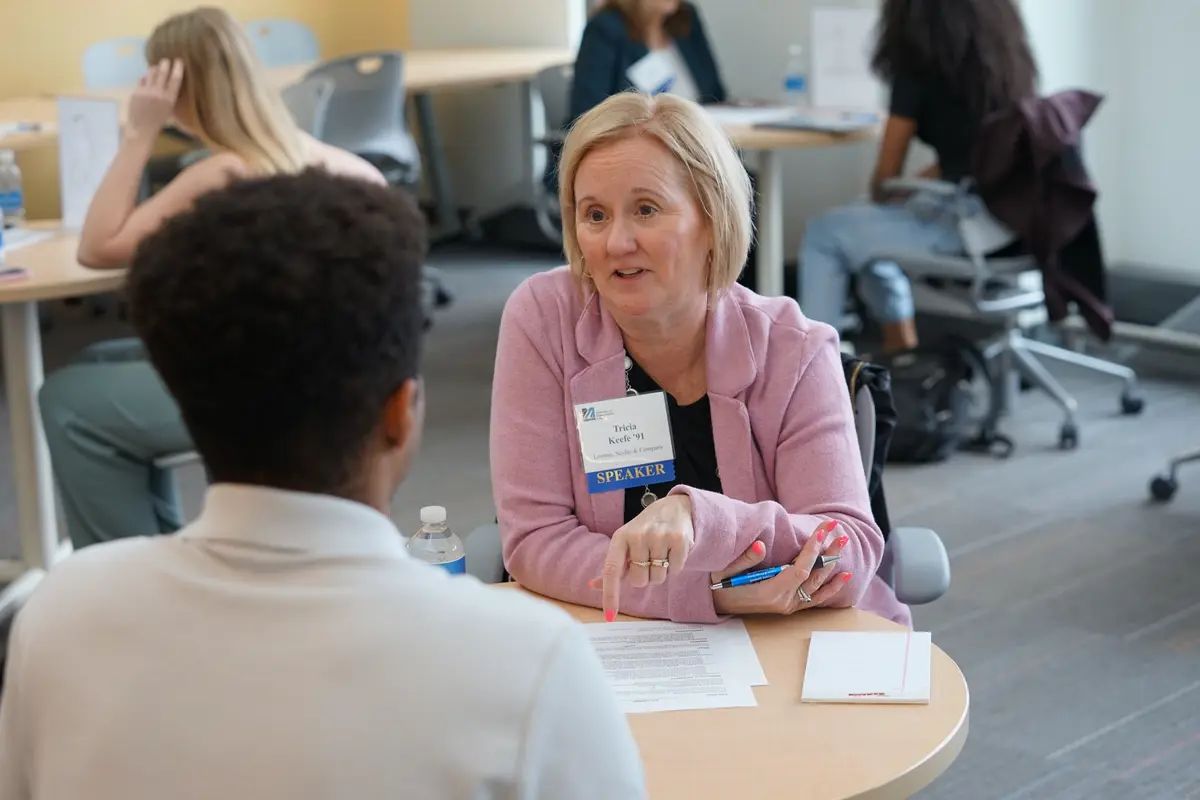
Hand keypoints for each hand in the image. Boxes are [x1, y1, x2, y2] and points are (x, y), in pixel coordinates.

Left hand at [128, 59, 184, 136]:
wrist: (142, 129)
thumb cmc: (158, 122)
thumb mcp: (169, 111)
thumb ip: (168, 97)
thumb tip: (167, 86)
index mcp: (169, 98)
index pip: (175, 80)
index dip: (177, 69)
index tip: (178, 61)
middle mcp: (158, 92)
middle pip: (162, 73)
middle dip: (165, 65)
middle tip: (166, 60)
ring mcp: (146, 91)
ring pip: (151, 74)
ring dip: (154, 69)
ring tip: (155, 67)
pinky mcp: (136, 91)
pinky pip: (141, 81)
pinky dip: (144, 79)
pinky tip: (145, 79)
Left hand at [588, 494, 693, 621]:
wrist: (675, 507)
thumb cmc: (645, 530)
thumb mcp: (625, 543)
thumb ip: (613, 567)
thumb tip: (592, 586)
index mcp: (620, 538)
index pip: (611, 570)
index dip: (610, 595)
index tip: (610, 615)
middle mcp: (638, 535)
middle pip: (639, 581)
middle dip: (645, 576)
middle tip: (649, 559)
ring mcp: (659, 536)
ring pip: (658, 578)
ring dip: (661, 572)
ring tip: (662, 553)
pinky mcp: (679, 540)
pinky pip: (675, 571)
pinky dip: (675, 567)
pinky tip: (673, 551)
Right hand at [711, 520, 851, 615]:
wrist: (716, 604)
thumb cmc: (719, 585)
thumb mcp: (724, 571)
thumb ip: (743, 560)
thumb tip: (760, 546)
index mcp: (769, 592)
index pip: (799, 570)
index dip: (812, 552)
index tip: (821, 532)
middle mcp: (783, 602)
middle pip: (813, 576)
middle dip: (828, 552)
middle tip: (839, 532)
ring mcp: (788, 606)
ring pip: (818, 586)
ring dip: (832, 564)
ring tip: (842, 544)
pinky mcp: (790, 606)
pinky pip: (816, 599)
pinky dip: (831, 588)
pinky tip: (844, 575)